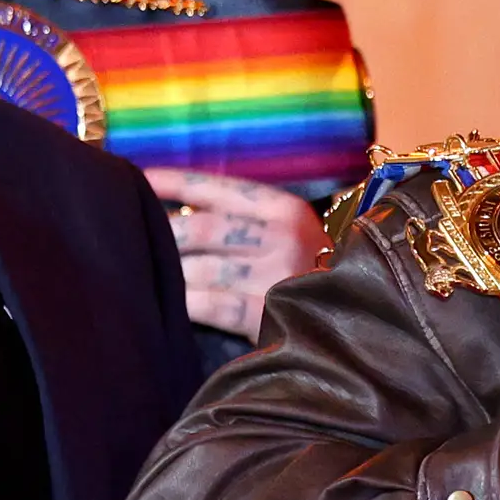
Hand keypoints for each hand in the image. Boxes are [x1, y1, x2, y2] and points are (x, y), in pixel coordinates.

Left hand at [147, 169, 327, 339]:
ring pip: (202, 268)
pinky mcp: (269, 315)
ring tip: (153, 273)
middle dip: (166, 235)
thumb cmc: (316, 272)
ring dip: (172, 272)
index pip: (217, 188)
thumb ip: (246, 220)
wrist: (361, 321)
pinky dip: (187, 303)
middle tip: (138, 240)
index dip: (174, 183)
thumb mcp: (291, 232)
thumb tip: (181, 214)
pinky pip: (212, 305)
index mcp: (285, 209)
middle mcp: (282, 236)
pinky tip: (174, 304)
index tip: (139, 178)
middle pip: (203, 229)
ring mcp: (277, 276)